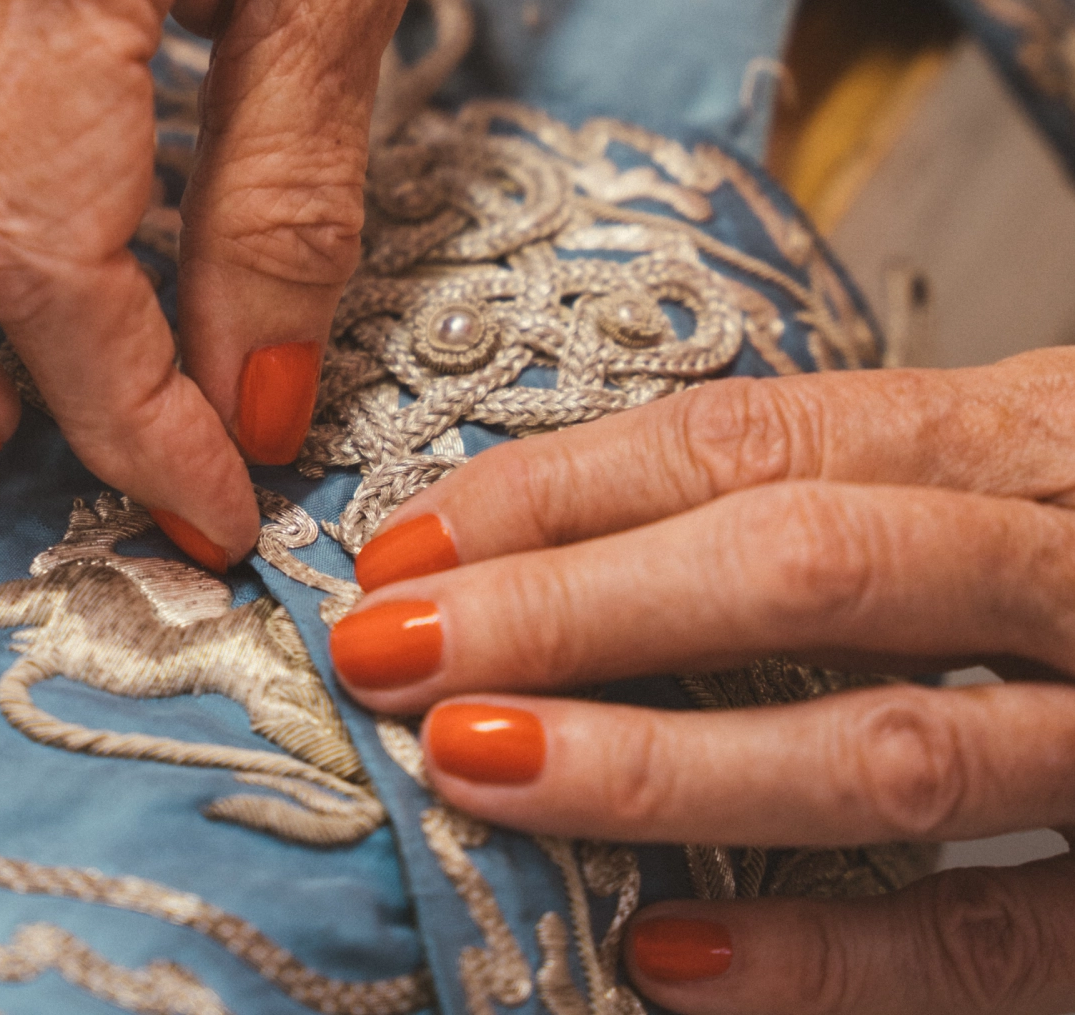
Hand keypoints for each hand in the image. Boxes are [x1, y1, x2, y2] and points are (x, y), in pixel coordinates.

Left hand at [330, 352, 1074, 1014]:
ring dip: (663, 766)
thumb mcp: (995, 478)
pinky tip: (666, 961)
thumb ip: (822, 506)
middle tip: (387, 651)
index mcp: (1030, 435)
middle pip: (806, 563)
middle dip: (573, 608)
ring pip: (896, 747)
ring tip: (476, 765)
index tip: (398, 546)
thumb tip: (537, 560)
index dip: (560, 490)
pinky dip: (834, 957)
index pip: (756, 436)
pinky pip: (1001, 941)